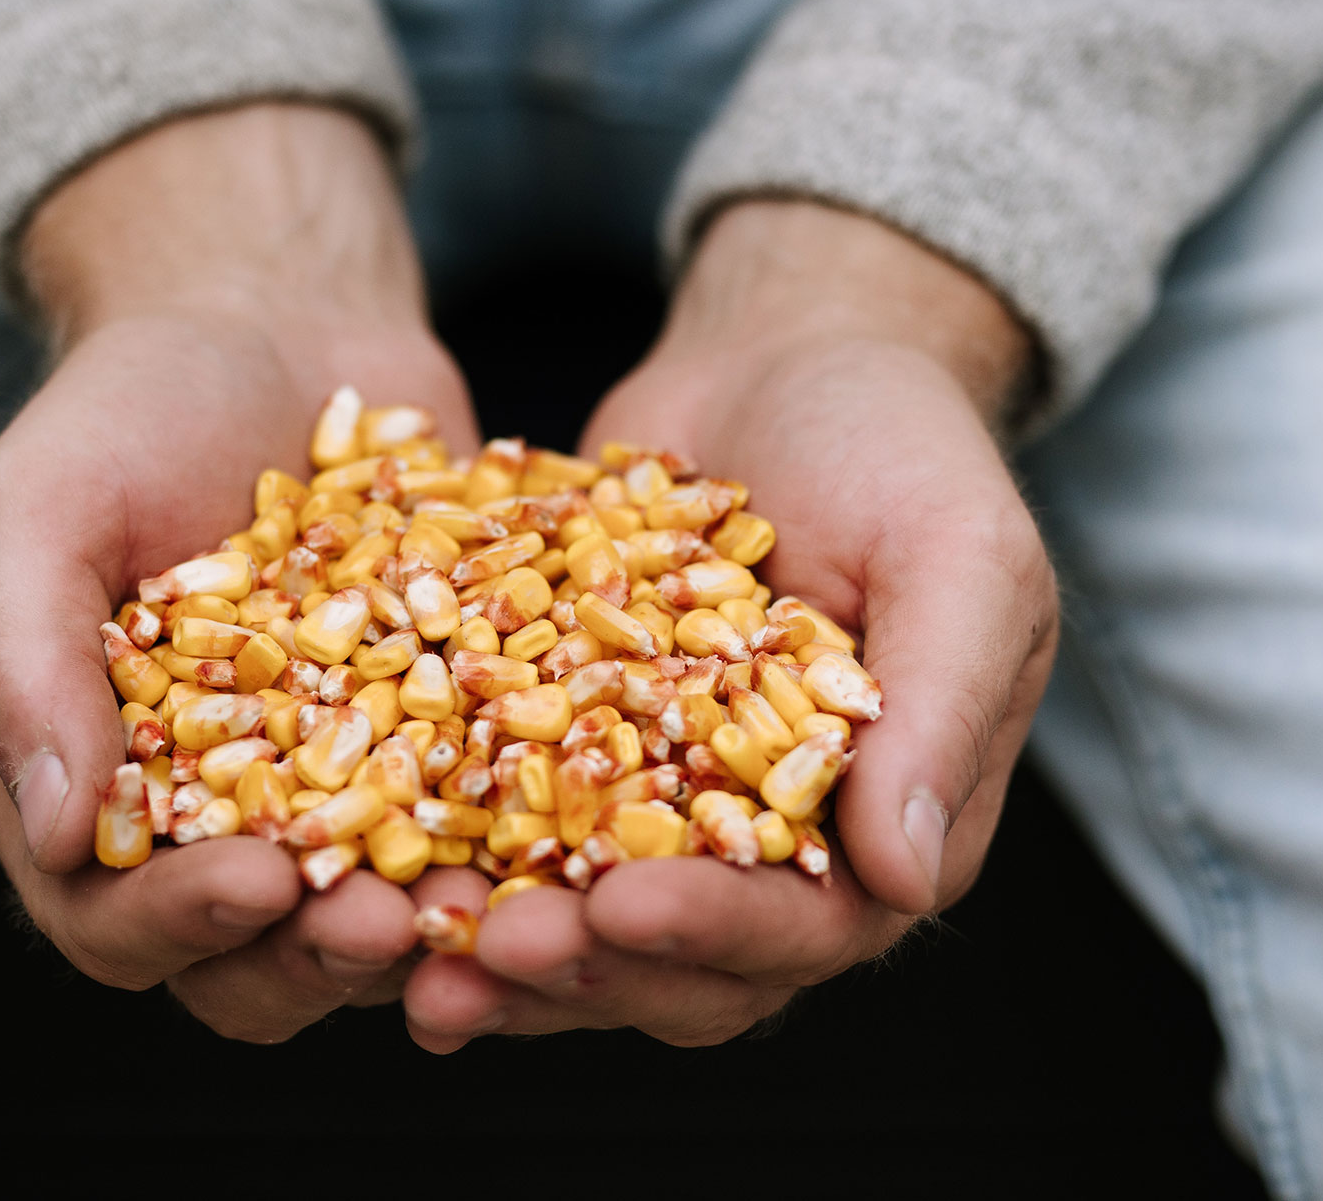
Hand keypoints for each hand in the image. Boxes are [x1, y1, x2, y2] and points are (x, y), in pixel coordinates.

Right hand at [0, 104, 477, 1039]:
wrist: (277, 323)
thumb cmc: (127, 414)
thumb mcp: (34, 512)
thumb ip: (21, 666)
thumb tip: (58, 838)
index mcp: (97, 794)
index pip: (115, 920)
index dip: (180, 923)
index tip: (258, 881)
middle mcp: (219, 823)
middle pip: (256, 962)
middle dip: (318, 956)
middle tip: (390, 923)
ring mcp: (343, 792)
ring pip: (382, 919)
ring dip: (431, 933)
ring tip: (492, 904)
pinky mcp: (448, 745)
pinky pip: (490, 822)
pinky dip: (527, 839)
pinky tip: (582, 820)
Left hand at [402, 201, 1058, 1050]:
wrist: (787, 356)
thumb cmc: (900, 446)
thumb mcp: (959, 557)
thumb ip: (940, 709)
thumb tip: (901, 881)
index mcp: (882, 825)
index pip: (806, 928)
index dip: (716, 932)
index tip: (624, 907)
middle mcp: (770, 847)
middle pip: (677, 962)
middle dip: (585, 966)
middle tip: (491, 947)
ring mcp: (662, 806)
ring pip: (577, 921)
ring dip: (495, 947)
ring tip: (399, 946)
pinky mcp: (570, 753)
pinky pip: (500, 824)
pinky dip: (441, 854)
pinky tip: (363, 866)